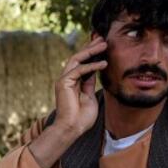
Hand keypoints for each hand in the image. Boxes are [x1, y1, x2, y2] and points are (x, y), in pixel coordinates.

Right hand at [28, 37, 107, 167]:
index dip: (92, 53)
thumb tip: (96, 70)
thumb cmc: (81, 118)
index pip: (83, 63)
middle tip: (103, 39)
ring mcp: (64, 80)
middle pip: (79, 58)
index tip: (103, 45)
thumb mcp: (90, 96)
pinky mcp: (63, 83)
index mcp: (73, 82)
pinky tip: (103, 64)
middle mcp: (67, 79)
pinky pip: (79, 70)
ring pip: (77, 59)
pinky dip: (92, 66)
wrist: (72, 128)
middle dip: (91, 47)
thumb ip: (90, 83)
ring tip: (104, 45)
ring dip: (91, 51)